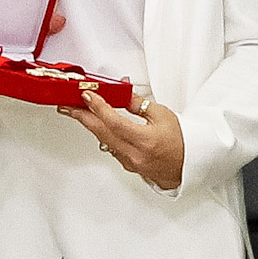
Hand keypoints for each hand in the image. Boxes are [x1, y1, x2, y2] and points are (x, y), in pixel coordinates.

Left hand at [60, 85, 184, 189]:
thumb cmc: (181, 140)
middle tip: (67, 106)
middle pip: (101, 132)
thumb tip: (122, 93)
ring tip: (78, 113)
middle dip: (82, 117)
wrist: (190, 164)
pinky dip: (103, 135)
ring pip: (103, 141)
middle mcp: (135, 153)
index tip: (87, 96)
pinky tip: (98, 128)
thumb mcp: (162, 115)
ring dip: (90, 126)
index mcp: (145, 140)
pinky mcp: (128, 165)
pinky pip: (111, 148)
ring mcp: (130, 161)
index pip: (114, 122)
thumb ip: (138, 104)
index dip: (98, 107)